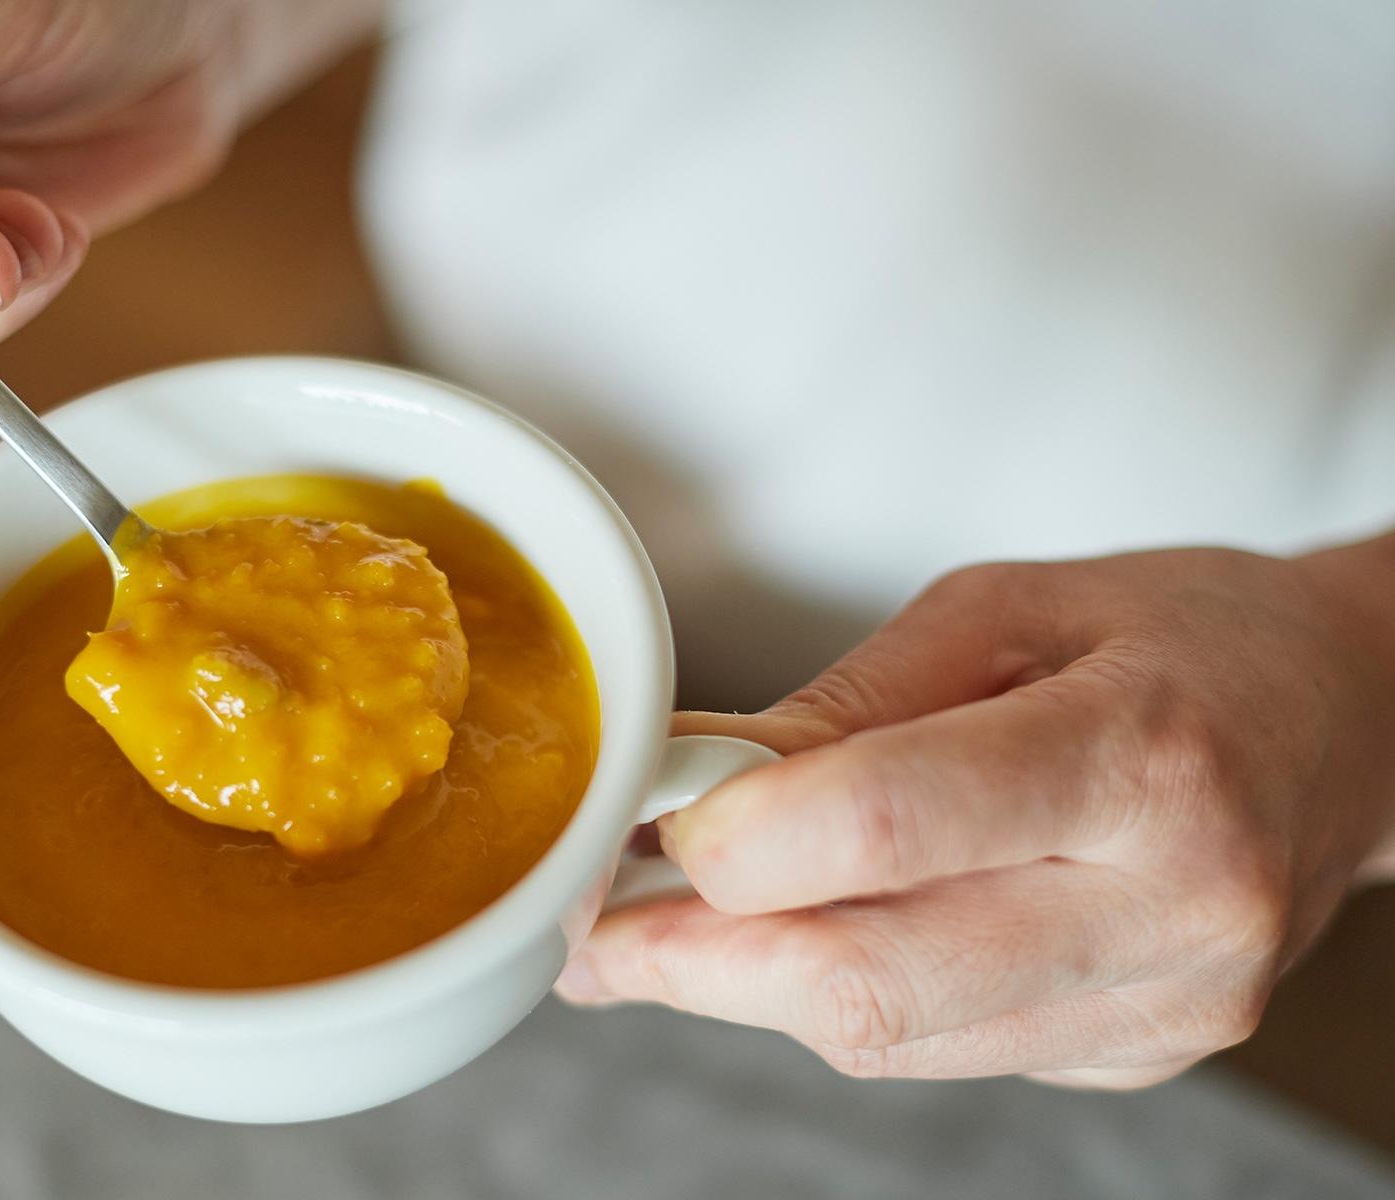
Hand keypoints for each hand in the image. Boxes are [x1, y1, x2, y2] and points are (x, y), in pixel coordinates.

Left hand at [558, 539, 1394, 1087]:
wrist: (1343, 725)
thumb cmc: (1175, 640)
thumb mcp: (1003, 610)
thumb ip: (845, 705)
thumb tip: (689, 784)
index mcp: (1141, 753)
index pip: (889, 824)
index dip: (732, 840)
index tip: (645, 825)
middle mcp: (1170, 906)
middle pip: (872, 979)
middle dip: (697, 962)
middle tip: (593, 930)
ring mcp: (1166, 1007)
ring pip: (891, 1038)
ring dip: (746, 992)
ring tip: (655, 940)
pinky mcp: (1140, 1058)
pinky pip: (940, 1053)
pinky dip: (839, 1002)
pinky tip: (793, 945)